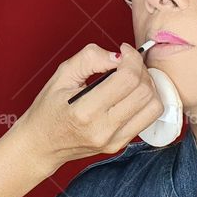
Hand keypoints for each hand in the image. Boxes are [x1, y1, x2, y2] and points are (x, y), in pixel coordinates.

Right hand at [12, 42, 162, 175]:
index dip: (132, 58)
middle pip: (144, 92)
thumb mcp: (61, 75)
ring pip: (154, 106)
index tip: (123, 50)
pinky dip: (146, 100)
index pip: (127, 79)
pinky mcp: (120, 145)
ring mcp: (114, 140)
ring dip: (148, 85)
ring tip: (132, 77)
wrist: (42, 144)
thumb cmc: (48, 109)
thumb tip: (118, 55)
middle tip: (127, 62)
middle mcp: (103, 129)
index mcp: (85, 111)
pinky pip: (148, 119)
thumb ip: (90, 58)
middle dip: (141, 69)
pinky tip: (131, 93)